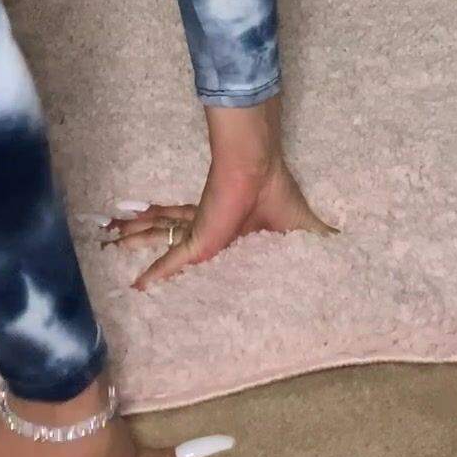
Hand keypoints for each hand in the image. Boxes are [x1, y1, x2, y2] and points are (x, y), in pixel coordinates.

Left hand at [105, 155, 338, 290]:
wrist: (262, 172)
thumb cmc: (278, 195)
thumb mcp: (301, 229)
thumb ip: (318, 239)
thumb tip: (347, 247)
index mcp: (226, 226)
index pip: (194, 234)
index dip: (178, 240)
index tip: (162, 249)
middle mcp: (206, 226)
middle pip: (169, 233)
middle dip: (143, 237)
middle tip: (113, 241)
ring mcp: (200, 230)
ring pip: (162, 239)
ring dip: (137, 241)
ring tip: (108, 241)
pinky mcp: (199, 239)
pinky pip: (173, 261)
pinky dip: (157, 272)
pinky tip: (139, 284)